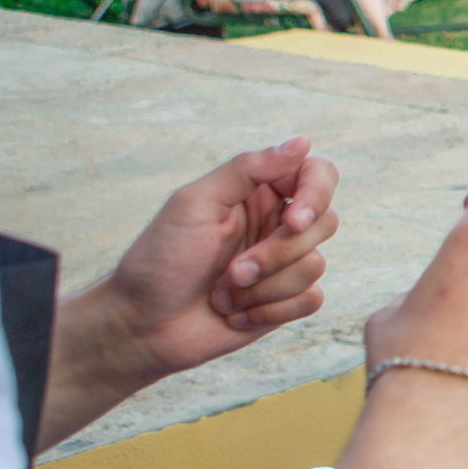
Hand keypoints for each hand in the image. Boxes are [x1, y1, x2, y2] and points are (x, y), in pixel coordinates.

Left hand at [83, 136, 341, 386]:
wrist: (143, 326)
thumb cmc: (160, 261)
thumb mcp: (195, 204)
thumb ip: (248, 168)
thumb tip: (303, 141)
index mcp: (256, 193)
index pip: (317, 174)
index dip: (316, 195)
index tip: (293, 222)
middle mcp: (275, 224)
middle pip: (324, 222)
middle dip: (277, 253)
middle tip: (234, 271)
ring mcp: (283, 264)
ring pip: (315, 265)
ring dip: (264, 287)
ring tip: (223, 295)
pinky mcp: (286, 300)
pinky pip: (312, 299)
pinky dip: (271, 310)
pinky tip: (236, 314)